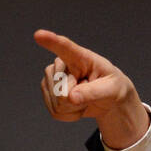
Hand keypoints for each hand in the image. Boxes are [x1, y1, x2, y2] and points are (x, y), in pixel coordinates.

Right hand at [34, 29, 150, 148]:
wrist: (108, 98)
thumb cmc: (112, 87)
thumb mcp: (111, 89)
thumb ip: (93, 92)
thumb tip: (70, 97)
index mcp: (81, 57)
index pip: (65, 47)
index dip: (51, 41)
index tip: (39, 35)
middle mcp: (62, 64)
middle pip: (61, 89)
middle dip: (78, 99)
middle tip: (90, 92)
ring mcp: (52, 78)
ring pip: (58, 103)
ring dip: (75, 108)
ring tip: (84, 98)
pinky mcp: (48, 92)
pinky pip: (56, 112)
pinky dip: (70, 115)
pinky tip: (77, 105)